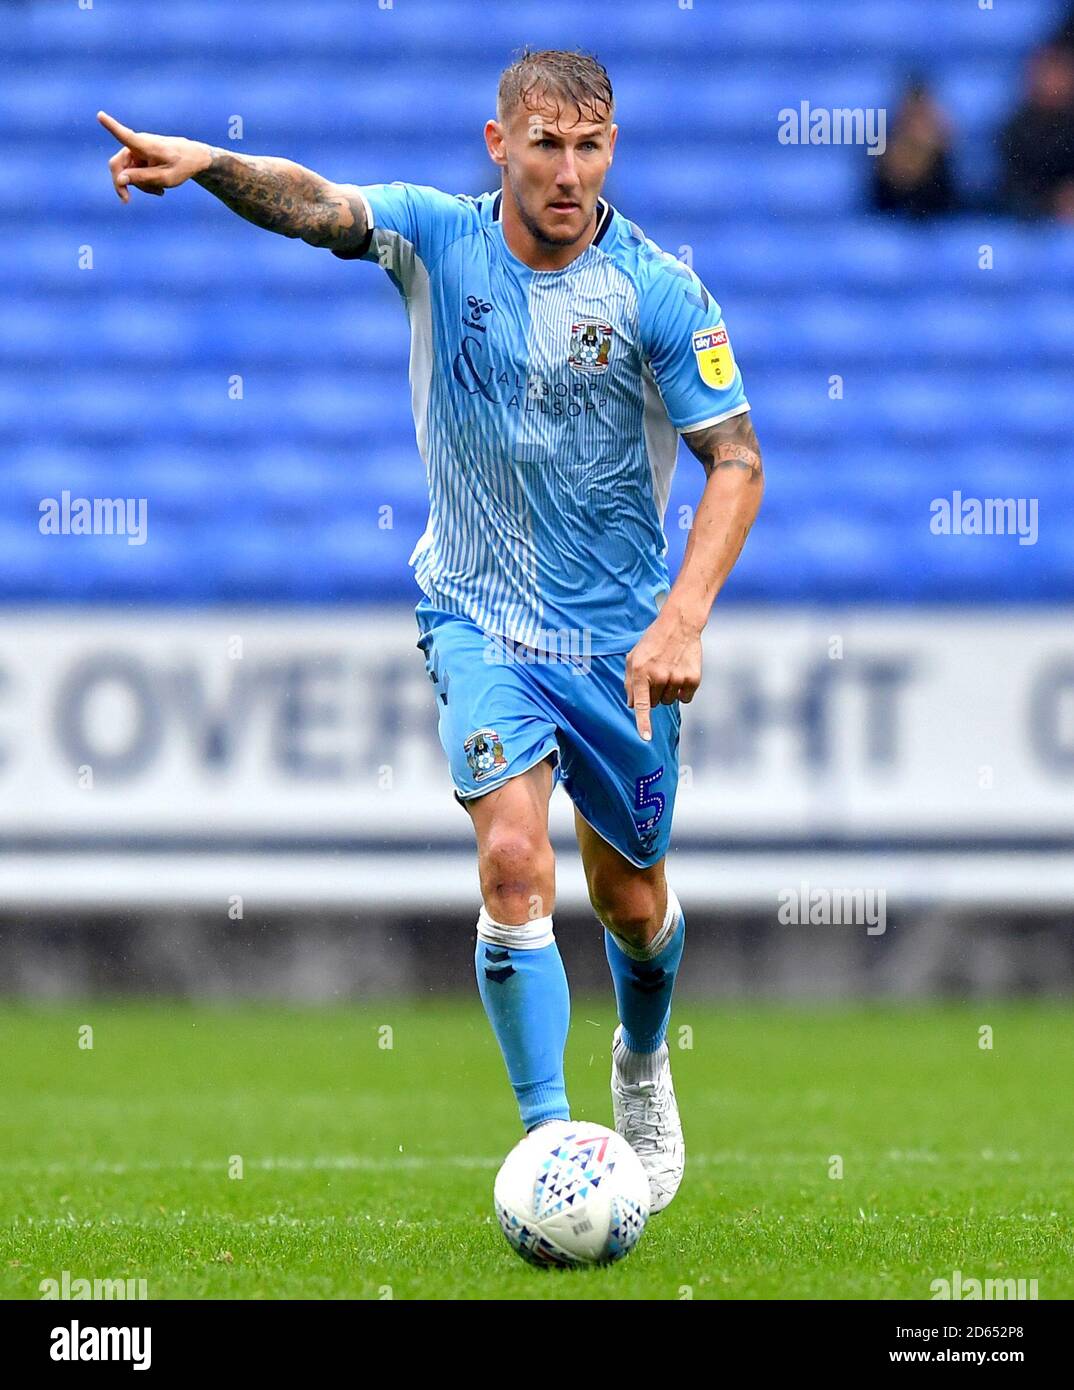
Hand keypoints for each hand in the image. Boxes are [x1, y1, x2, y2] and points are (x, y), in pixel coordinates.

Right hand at [98, 110, 211, 202]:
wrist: (193, 158)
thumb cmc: (181, 166)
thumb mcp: (165, 178)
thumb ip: (142, 178)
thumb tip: (120, 179)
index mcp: (145, 145)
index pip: (125, 135)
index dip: (111, 126)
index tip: (100, 115)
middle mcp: (137, 144)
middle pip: (118, 164)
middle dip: (122, 183)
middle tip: (126, 200)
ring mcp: (137, 150)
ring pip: (127, 172)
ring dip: (140, 185)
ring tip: (159, 191)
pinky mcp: (139, 156)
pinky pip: (134, 173)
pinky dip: (144, 182)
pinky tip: (158, 189)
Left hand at [624, 608, 701, 741]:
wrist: (679, 625)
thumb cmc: (652, 642)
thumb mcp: (633, 657)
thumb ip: (629, 682)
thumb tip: (632, 705)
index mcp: (640, 671)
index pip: (642, 703)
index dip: (643, 722)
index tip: (646, 738)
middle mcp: (659, 676)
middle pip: (655, 704)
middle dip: (654, 694)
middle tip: (657, 675)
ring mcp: (677, 678)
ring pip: (669, 701)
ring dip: (668, 692)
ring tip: (669, 671)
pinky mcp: (693, 678)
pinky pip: (685, 698)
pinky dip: (683, 691)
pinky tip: (681, 674)